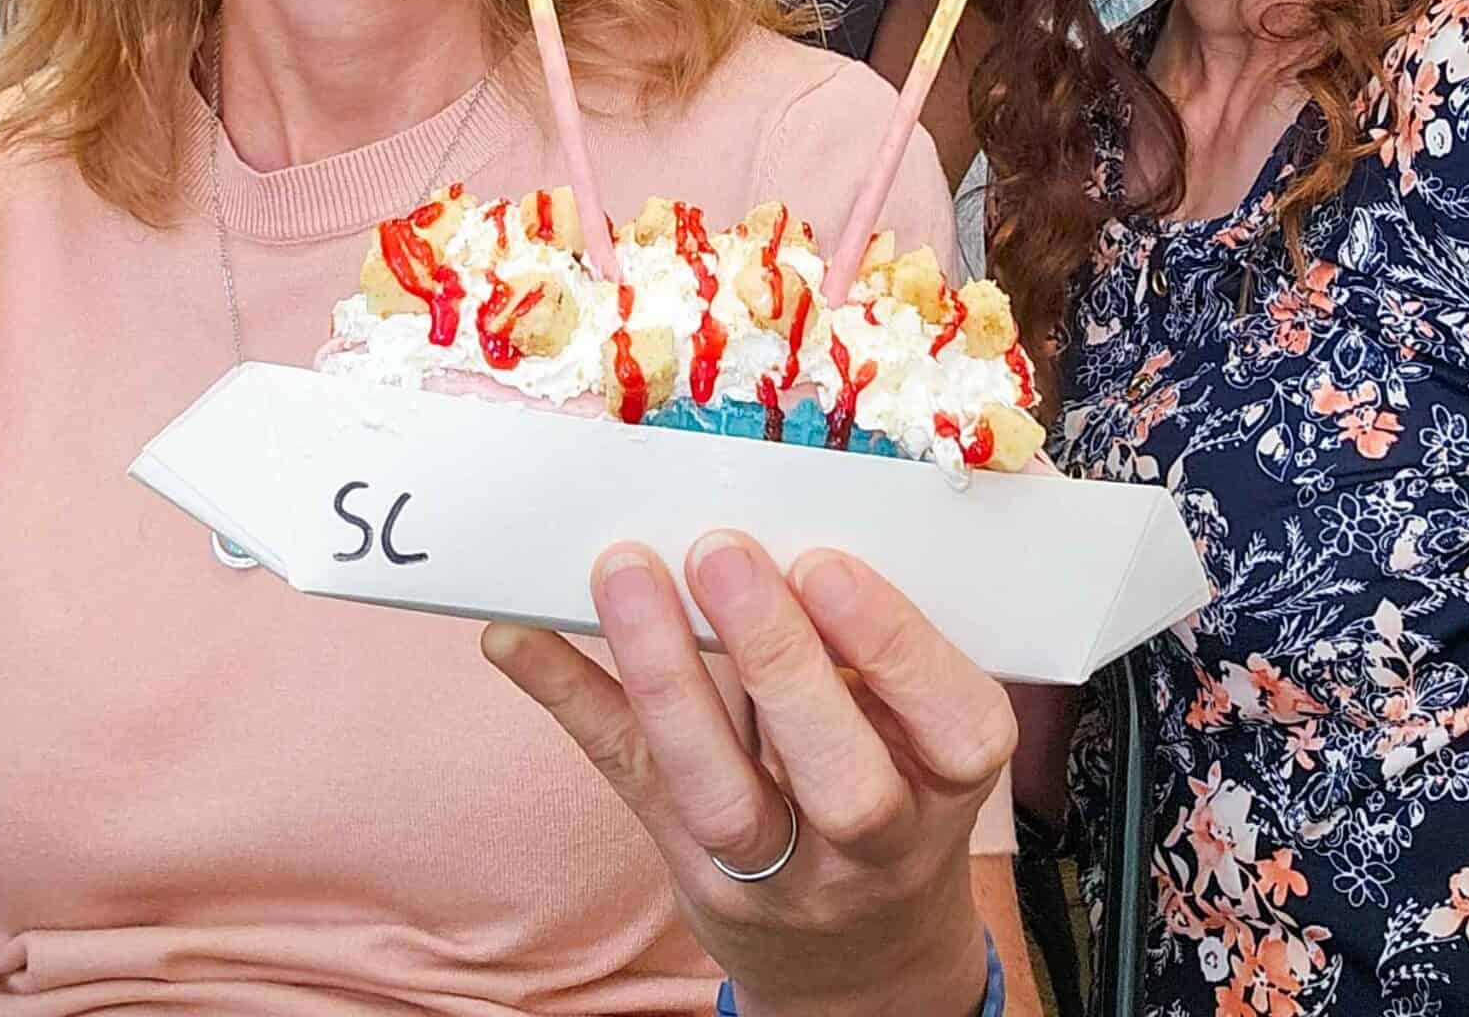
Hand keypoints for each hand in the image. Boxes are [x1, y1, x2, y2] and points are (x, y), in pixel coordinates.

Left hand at [482, 532, 1012, 1016]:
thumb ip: (876, 646)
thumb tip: (794, 508)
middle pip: (840, 782)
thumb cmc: (897, 788)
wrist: (861, 961)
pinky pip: (627, 779)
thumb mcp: (928, 731)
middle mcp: (874, 843)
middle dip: (780, 663)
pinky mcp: (689, 865)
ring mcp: (776, 870)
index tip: (825, 563)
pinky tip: (516, 636)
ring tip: (626, 571)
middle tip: (721, 550)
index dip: (891, 646)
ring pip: (719, 794)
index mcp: (950, 783)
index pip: (952, 727)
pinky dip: (568, 698)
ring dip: (665, 677)